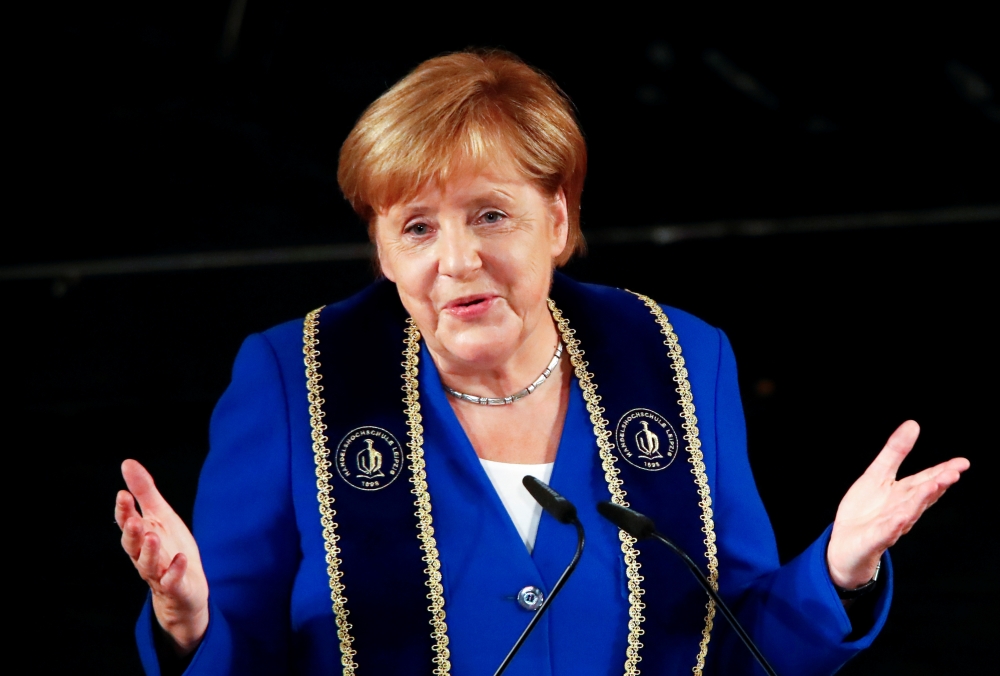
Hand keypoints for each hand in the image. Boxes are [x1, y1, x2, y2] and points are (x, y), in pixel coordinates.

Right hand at [116, 459, 208, 654]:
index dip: (124, 511)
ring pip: (148, 565)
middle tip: (132, 519)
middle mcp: (145, 557)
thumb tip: (127, 463)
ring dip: (150, 552)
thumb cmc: (171, 548)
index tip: (123, 495)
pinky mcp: (176, 588)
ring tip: (152, 536)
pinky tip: (180, 559)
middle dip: (132, 533)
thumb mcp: (160, 516)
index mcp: (141, 537)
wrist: (187, 589)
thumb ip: (144, 492)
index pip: (128, 524)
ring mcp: (159, 574)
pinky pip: (173, 581)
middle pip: (133, 546)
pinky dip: (175, 571)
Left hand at [827, 420, 969, 588]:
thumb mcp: (876, 475)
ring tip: (933, 486)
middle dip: (936, 484)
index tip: (962, 463)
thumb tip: (913, 424)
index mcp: (903, 494)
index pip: (926, 480)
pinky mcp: (874, 539)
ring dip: (921, 500)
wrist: (844, 545)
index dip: (943, 472)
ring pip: (908, 512)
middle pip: (920, 496)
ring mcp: (889, 526)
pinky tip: (902, 516)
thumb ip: (895, 452)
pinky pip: (886, 532)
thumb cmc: (865, 511)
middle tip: (952, 473)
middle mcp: (901, 510)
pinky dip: (894, 525)